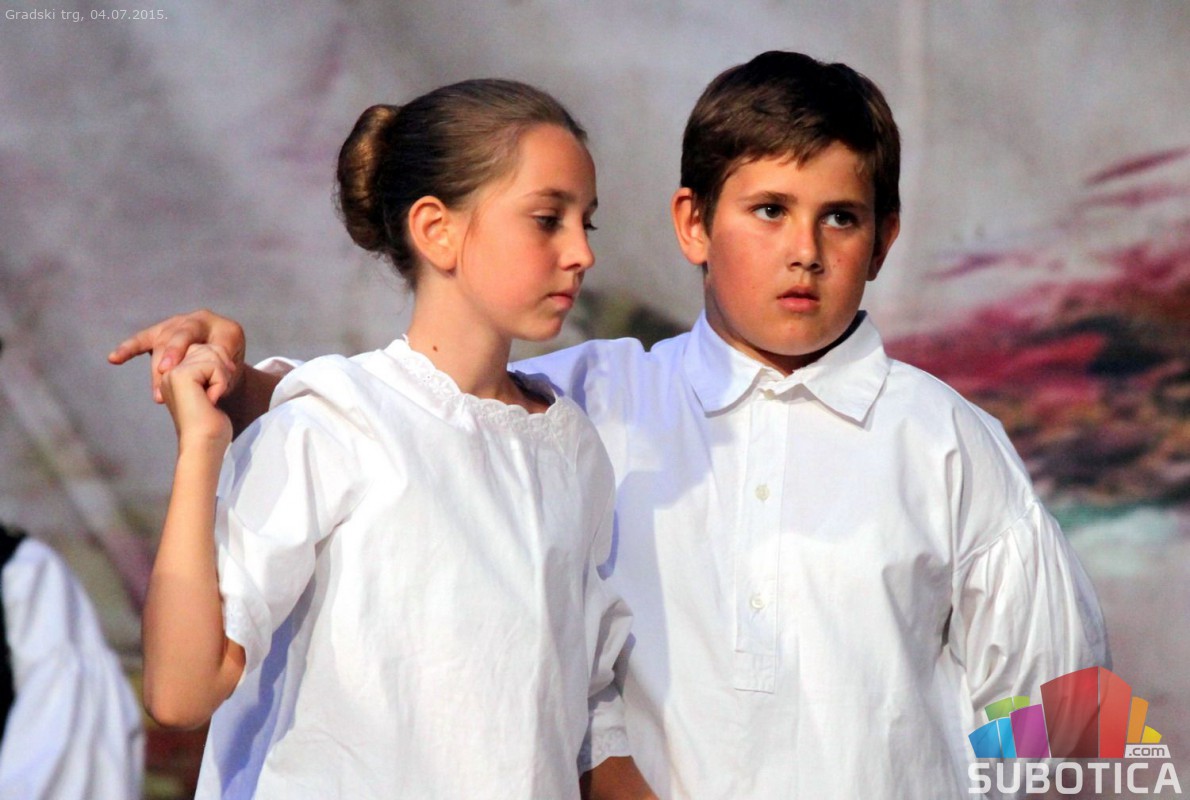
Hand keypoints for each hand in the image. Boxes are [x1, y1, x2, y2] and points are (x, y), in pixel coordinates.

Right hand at [108, 309, 245, 403]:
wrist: (224, 368)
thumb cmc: (230, 373)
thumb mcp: (235, 371)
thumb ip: (222, 374)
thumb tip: (212, 388)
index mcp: (223, 328)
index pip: (200, 335)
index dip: (181, 349)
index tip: (169, 368)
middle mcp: (199, 320)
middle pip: (177, 336)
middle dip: (167, 355)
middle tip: (163, 375)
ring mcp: (179, 324)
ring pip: (161, 342)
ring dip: (157, 369)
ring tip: (158, 394)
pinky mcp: (161, 333)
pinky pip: (143, 340)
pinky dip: (128, 349)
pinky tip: (113, 359)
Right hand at [159, 345, 235, 448]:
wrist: (205, 445)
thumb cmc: (211, 425)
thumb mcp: (212, 387)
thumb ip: (209, 366)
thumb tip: (216, 349)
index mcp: (173, 375)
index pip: (203, 349)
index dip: (219, 367)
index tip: (214, 391)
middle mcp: (168, 372)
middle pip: (207, 347)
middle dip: (221, 369)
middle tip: (214, 394)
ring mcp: (171, 372)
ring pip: (211, 353)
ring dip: (221, 377)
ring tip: (211, 397)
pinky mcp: (180, 375)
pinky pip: (213, 365)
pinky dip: (220, 382)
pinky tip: (211, 399)